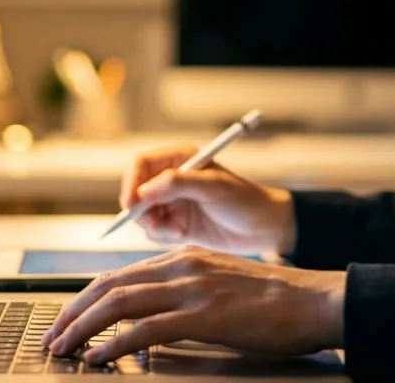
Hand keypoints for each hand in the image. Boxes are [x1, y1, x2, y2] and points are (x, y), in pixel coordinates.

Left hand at [39, 245, 345, 364]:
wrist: (314, 301)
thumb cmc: (274, 301)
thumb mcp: (220, 285)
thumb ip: (185, 293)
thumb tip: (151, 319)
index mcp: (184, 257)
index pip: (120, 275)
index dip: (86, 298)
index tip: (67, 320)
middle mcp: (182, 265)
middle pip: (110, 285)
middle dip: (73, 313)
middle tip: (52, 337)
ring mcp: (192, 288)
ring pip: (120, 303)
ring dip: (83, 328)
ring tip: (63, 349)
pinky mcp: (204, 314)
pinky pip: (146, 329)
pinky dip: (115, 343)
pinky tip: (98, 357)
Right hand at [119, 143, 295, 253]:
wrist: (263, 228)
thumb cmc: (244, 200)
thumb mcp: (212, 187)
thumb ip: (177, 184)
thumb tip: (144, 191)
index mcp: (179, 159)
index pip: (140, 165)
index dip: (131, 183)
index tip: (131, 204)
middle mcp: (172, 179)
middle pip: (136, 191)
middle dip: (142, 210)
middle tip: (156, 224)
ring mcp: (173, 202)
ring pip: (143, 215)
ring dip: (155, 226)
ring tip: (179, 230)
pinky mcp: (176, 223)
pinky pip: (155, 231)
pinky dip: (164, 235)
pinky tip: (185, 235)